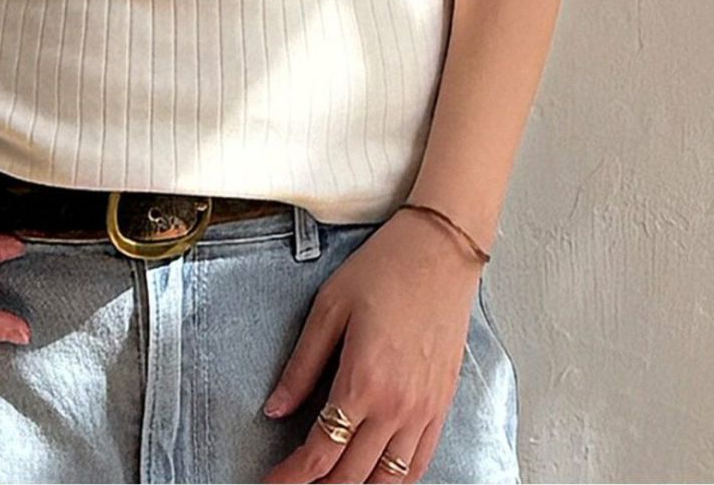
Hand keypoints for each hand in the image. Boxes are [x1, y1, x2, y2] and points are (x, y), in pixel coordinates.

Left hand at [258, 210, 481, 482]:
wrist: (441, 252)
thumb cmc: (385, 269)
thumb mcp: (329, 307)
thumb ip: (301, 365)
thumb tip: (275, 409)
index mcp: (363, 381)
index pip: (321, 453)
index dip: (291, 477)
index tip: (271, 483)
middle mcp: (397, 406)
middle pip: (351, 475)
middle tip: (292, 484)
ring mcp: (424, 410)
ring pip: (387, 480)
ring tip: (328, 484)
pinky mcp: (442, 405)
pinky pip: (418, 463)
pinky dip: (395, 481)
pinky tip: (376, 478)